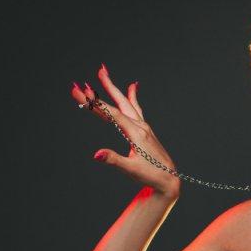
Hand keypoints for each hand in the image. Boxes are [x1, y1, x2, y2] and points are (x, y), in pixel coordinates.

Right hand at [72, 65, 180, 197]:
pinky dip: (132, 97)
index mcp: (135, 133)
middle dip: (108, 86)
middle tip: (99, 70)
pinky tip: (132, 88)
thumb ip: (113, 160)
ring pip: (127, 104)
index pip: (112, 113)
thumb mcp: (130, 169)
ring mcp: (144, 127)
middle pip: (121, 102)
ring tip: (105, 75)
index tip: (81, 91)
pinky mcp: (146, 131)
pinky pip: (136, 109)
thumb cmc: (151, 175)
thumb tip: (96, 154)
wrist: (169, 180)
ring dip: (116, 89)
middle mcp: (140, 126)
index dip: (96, 102)